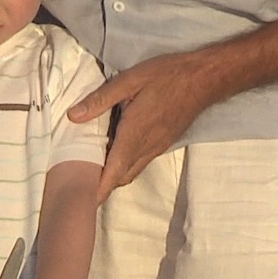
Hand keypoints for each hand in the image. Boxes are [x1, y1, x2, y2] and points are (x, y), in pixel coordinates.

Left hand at [69, 50, 221, 201]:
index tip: (83, 202)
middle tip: (81, 183)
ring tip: (93, 170)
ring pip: (132, 170)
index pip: (114, 172)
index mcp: (134, 134)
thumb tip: (72, 116)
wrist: (204, 79)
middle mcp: (147, 147)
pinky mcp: (164, 143)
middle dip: (102, 185)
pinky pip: (141, 161)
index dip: (99, 190)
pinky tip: (114, 151)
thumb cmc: (167, 76)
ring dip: (114, 175)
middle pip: (121, 177)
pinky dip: (125, 164)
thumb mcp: (129, 80)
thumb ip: (100, 100)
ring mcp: (157, 147)